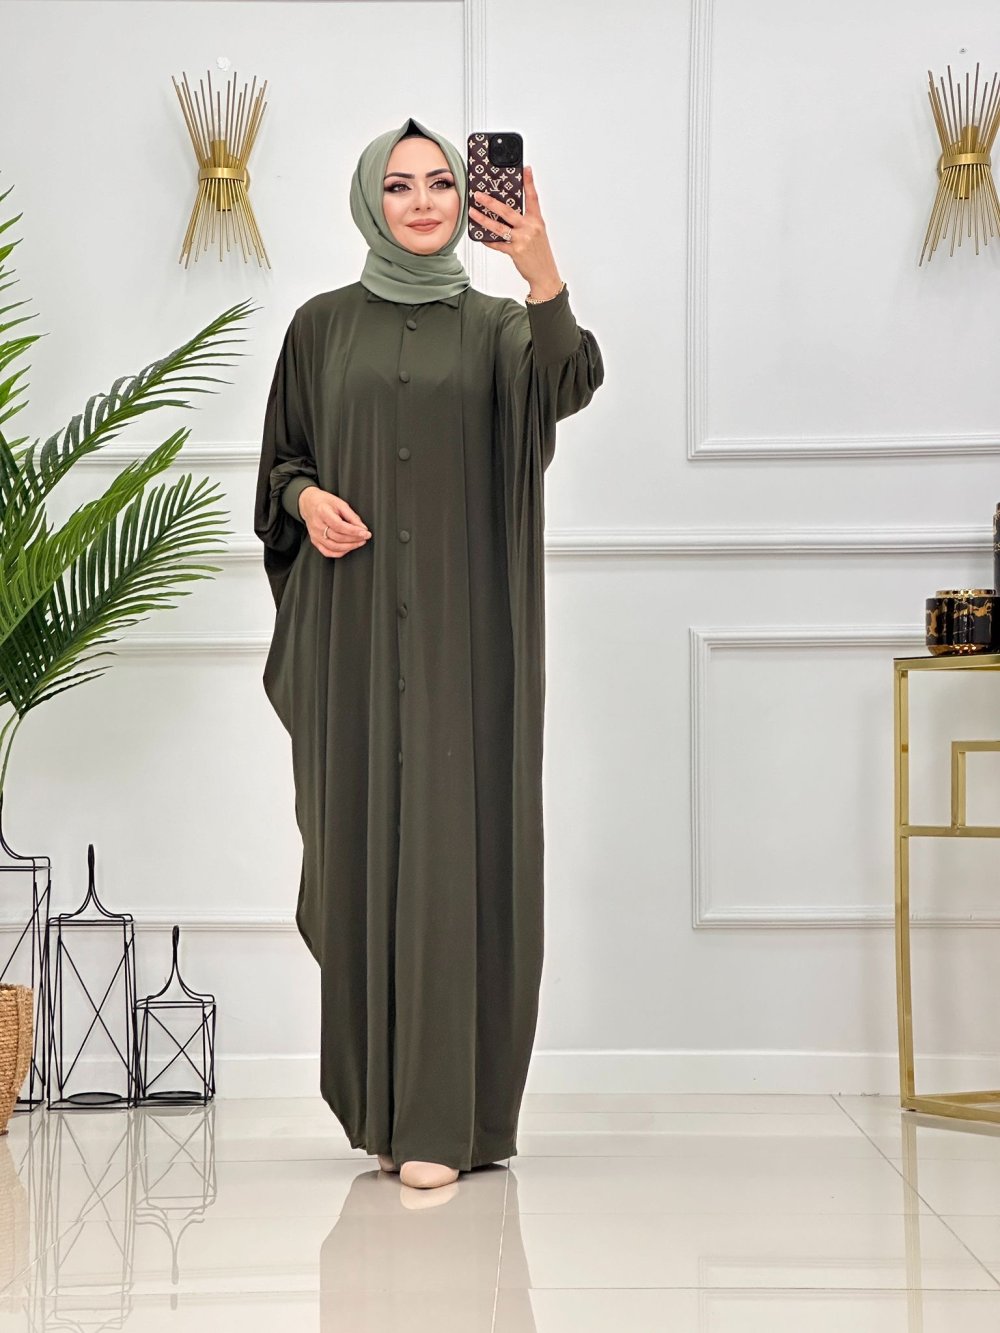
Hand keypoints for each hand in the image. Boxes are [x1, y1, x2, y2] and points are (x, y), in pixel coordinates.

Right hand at [298, 485, 371, 557]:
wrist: (308, 503)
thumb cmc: (324, 502)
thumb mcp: (340, 503)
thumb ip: (352, 516)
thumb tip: (362, 528)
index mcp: (322, 512)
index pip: (340, 526)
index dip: (354, 531)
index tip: (365, 533)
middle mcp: (317, 525)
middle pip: (338, 537)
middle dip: (355, 539)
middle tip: (365, 537)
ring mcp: (315, 535)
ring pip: (334, 547)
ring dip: (349, 547)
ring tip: (359, 542)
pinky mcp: (315, 541)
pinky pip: (327, 552)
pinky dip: (339, 553)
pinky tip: (348, 548)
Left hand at [468, 165, 562, 295]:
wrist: (545, 275)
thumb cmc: (540, 254)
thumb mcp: (537, 233)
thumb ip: (526, 222)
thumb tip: (508, 213)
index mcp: (537, 221)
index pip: (533, 198)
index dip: (529, 182)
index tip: (526, 169)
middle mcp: (529, 228)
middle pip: (507, 211)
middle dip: (490, 202)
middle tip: (479, 195)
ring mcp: (522, 240)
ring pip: (498, 227)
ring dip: (483, 219)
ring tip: (473, 213)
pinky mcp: (515, 251)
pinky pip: (497, 244)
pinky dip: (488, 240)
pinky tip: (480, 236)